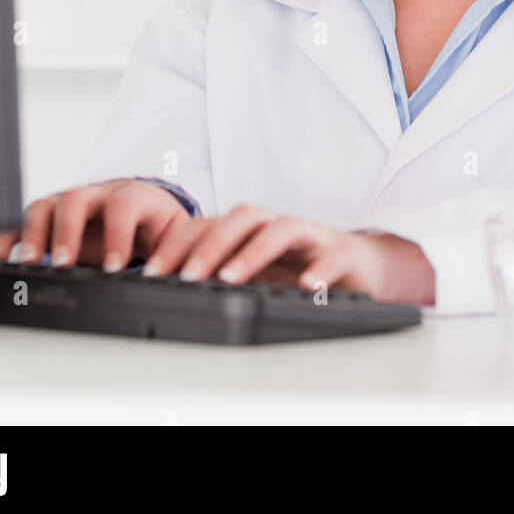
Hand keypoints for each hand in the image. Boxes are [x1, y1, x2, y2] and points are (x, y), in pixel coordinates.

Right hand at [0, 180, 188, 271]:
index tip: (114, 267)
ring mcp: (71, 205)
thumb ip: (174, 257)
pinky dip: (10, 238)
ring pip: (46, 207)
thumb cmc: (159, 226)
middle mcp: (98, 196)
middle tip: (65, 263)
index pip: (124, 205)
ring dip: (34, 235)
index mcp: (134, 196)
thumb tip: (176, 285)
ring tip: (30, 265)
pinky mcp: (51, 219)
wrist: (148, 212)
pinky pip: (24, 222)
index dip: (117, 234)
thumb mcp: (175, 238)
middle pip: (76, 200)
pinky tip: (3, 259)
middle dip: (68, 232)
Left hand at [139, 204, 435, 305]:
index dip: (178, 245)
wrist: (361, 268)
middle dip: (209, 246)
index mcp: (251, 230)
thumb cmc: (300, 270)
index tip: (151, 275)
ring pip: (281, 228)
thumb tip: (169, 296)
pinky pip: (333, 254)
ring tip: (230, 279)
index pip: (210, 224)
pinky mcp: (343, 251)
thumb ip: (220, 277)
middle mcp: (277, 225)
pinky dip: (319, 269)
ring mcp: (311, 235)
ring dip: (252, 253)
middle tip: (185, 278)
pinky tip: (306, 286)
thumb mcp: (254, 275)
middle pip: (241, 218)